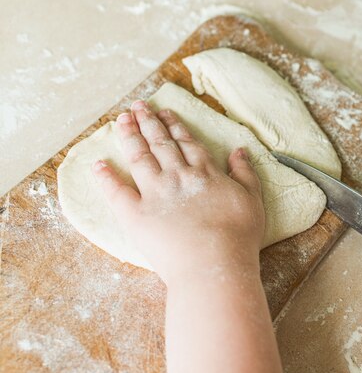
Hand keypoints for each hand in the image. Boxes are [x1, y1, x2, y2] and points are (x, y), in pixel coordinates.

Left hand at [92, 100, 264, 285]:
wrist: (215, 266)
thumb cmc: (238, 237)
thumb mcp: (253, 200)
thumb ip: (245, 173)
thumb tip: (239, 151)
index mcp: (205, 172)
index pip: (186, 143)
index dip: (173, 126)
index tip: (163, 112)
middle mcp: (178, 176)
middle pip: (160, 144)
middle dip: (148, 122)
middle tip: (137, 106)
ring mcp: (155, 193)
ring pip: (139, 157)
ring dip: (129, 136)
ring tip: (121, 120)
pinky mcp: (136, 215)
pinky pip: (116, 192)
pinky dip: (106, 177)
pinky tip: (98, 164)